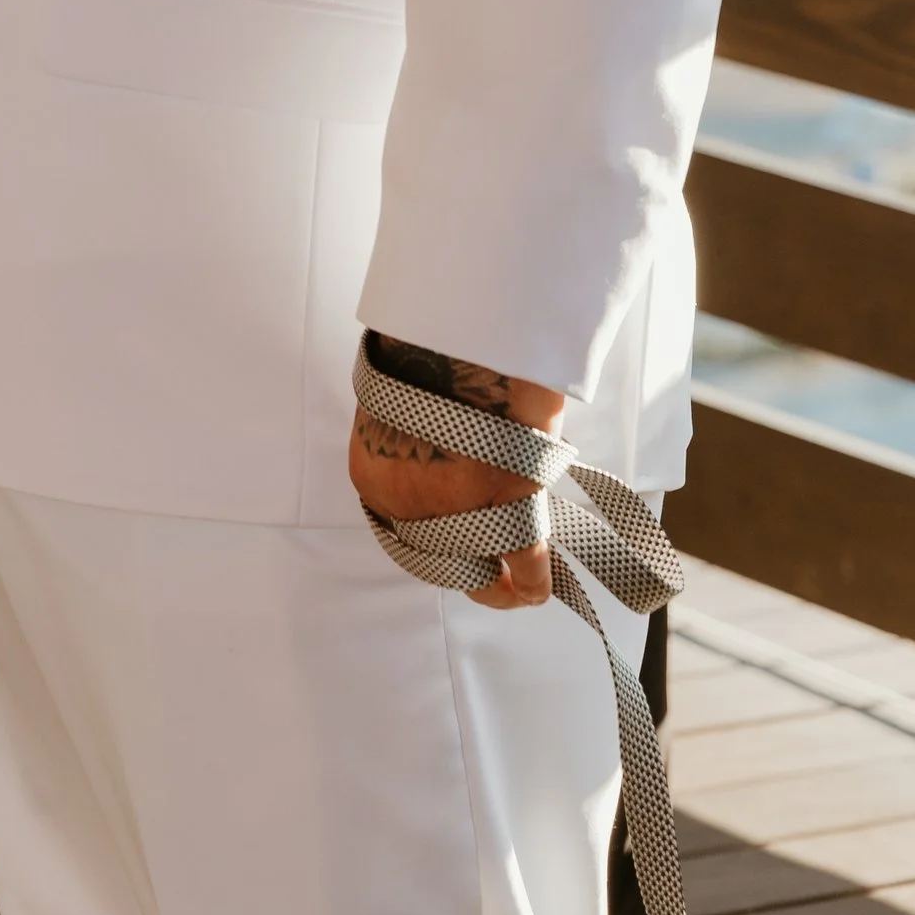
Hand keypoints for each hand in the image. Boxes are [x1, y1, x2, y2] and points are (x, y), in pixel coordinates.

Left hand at [350, 353, 562, 611]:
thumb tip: (439, 445)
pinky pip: (527, 564)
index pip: (399, 527)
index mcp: (373, 473)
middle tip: (489, 572)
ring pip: (482, 567)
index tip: (453, 541)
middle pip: (440, 558)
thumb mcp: (404, 396)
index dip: (432, 539)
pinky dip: (535, 580)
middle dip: (466, 564)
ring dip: (501, 580)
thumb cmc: (433, 344)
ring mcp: (460, 515)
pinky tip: (541, 587)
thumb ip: (413, 433)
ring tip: (517, 584)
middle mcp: (407, 507)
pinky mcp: (510, 512)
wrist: (468, 327)